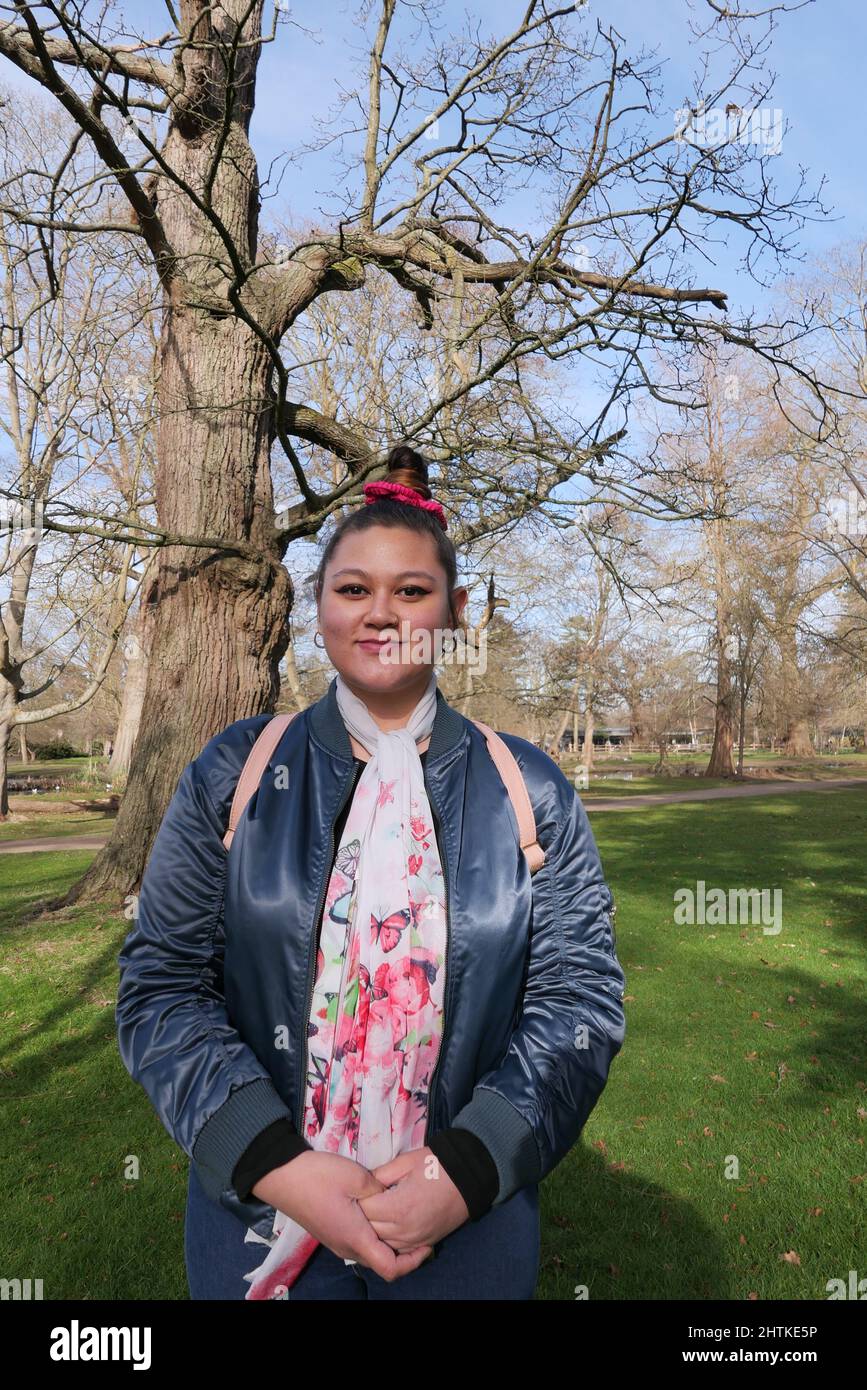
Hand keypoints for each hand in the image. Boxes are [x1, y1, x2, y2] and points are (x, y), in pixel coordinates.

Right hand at [252, 1150, 433, 1281]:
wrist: (281, 1176)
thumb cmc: (318, 1177)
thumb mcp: (357, 1178)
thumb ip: (380, 1192)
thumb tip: (391, 1199)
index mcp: (356, 1238)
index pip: (391, 1268)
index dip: (413, 1262)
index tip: (427, 1244)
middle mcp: (346, 1247)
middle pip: (381, 1262)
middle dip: (404, 1252)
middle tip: (419, 1230)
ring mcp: (335, 1241)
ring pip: (369, 1252)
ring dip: (387, 1243)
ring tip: (402, 1220)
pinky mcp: (329, 1231)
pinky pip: (357, 1242)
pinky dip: (373, 1236)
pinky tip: (379, 1214)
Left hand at [358, 1146, 470, 1252]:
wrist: (469, 1178)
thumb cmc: (437, 1165)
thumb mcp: (406, 1161)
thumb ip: (381, 1174)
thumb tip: (363, 1183)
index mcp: (399, 1207)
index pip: (364, 1211)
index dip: (357, 1198)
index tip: (357, 1189)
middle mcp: (405, 1230)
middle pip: (369, 1230)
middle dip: (363, 1215)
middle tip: (361, 1200)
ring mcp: (415, 1240)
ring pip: (381, 1243)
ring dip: (374, 1229)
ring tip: (374, 1211)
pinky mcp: (424, 1243)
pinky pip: (398, 1249)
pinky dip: (389, 1240)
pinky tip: (388, 1225)